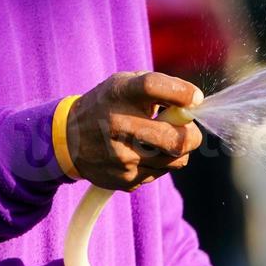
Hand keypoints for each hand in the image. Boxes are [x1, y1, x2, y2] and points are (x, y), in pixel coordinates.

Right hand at [67, 72, 203, 190]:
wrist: (68, 139)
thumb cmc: (110, 106)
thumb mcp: (127, 85)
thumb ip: (161, 88)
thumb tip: (196, 103)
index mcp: (119, 94)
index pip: (153, 86)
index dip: (181, 93)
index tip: (195, 98)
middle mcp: (118, 125)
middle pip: (178, 140)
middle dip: (192, 136)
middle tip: (187, 130)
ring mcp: (121, 156)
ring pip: (177, 160)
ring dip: (177, 150)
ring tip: (159, 140)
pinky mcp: (125, 179)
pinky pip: (162, 173)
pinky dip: (160, 163)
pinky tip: (142, 154)